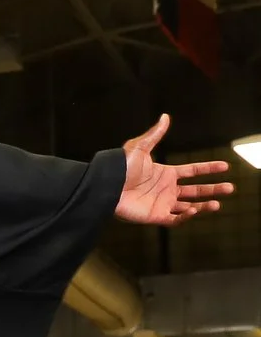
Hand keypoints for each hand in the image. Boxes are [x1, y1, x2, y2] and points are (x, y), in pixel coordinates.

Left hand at [114, 113, 232, 224]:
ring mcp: (161, 203)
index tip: (225, 166)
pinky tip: (196, 210)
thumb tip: (165, 116)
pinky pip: (175, 219)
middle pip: (195, 190)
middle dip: (213, 189)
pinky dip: (187, 217)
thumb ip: (155, 134)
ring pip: (189, 207)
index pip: (192, 171)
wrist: (106, 185)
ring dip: (204, 206)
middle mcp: (166, 189)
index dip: (208, 169)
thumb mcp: (139, 148)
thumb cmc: (120, 167)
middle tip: (230, 188)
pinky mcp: (155, 216)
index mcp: (165, 173)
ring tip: (217, 204)